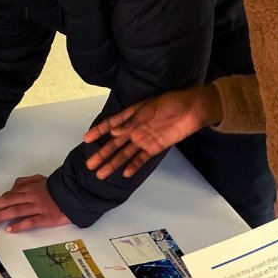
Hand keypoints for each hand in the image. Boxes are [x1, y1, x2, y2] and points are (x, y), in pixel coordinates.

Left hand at [0, 175, 69, 232]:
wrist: (74, 194)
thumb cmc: (56, 189)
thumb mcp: (40, 179)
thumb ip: (25, 182)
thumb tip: (13, 187)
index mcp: (29, 188)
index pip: (8, 195)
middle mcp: (31, 197)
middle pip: (8, 202)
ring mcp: (38, 207)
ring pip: (16, 211)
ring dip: (2, 216)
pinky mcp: (46, 217)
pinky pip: (30, 221)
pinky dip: (19, 225)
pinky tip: (10, 229)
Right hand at [83, 84, 221, 178]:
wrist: (192, 110)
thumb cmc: (170, 104)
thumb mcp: (148, 110)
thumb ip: (130, 123)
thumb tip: (113, 133)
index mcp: (131, 116)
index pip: (110, 125)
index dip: (98, 131)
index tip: (86, 139)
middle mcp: (135, 129)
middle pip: (114, 144)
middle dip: (102, 155)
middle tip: (90, 165)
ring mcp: (144, 140)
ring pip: (124, 154)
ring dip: (113, 163)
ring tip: (101, 174)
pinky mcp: (154, 148)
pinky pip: (141, 159)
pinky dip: (133, 166)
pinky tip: (124, 174)